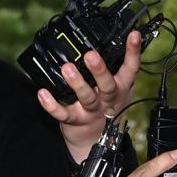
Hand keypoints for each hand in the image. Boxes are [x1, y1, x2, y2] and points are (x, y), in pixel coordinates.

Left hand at [37, 30, 141, 162]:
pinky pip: (63, 113)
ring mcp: (92, 111)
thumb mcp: (119, 87)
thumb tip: (117, 38)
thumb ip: (117, 66)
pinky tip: (43, 93)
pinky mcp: (75, 120)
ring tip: (67, 69)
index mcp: (122, 86)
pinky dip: (52, 105)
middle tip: (91, 55)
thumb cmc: (108, 106)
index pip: (131, 67)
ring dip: (77, 83)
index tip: (133, 34)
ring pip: (87, 97)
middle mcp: (109, 99)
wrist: (99, 141)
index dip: (134, 51)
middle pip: (108, 85)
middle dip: (100, 70)